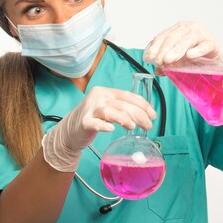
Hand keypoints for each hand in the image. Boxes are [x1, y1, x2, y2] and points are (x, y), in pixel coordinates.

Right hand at [41, 86, 156, 171]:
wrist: (70, 130)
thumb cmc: (93, 118)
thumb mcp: (109, 108)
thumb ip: (123, 107)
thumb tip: (147, 113)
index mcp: (106, 92)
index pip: (128, 95)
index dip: (143, 105)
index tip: (153, 114)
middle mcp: (98, 97)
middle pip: (122, 104)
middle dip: (139, 115)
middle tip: (148, 125)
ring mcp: (90, 109)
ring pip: (110, 111)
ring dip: (124, 119)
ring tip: (133, 127)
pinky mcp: (83, 122)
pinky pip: (95, 123)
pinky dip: (104, 126)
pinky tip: (111, 129)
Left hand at [143, 21, 222, 74]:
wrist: (215, 60)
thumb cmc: (194, 57)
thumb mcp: (177, 60)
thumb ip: (167, 64)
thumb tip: (157, 71)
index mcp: (177, 30)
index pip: (163, 36)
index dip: (154, 46)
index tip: (148, 57)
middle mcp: (188, 28)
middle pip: (173, 37)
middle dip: (164, 49)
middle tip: (158, 61)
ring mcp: (201, 34)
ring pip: (187, 40)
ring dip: (177, 50)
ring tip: (168, 60)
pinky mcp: (213, 43)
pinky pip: (205, 45)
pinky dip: (197, 50)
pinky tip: (190, 55)